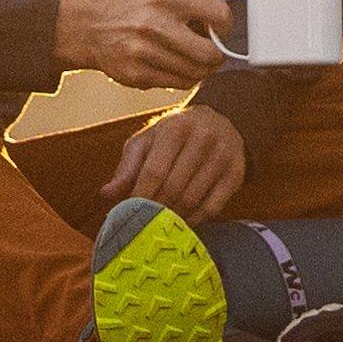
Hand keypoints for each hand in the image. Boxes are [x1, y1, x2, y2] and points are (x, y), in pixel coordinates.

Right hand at [63, 0, 234, 91]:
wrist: (93, 28)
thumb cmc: (138, 3)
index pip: (219, 15)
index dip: (225, 24)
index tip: (219, 26)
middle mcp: (154, 25)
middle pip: (209, 54)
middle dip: (217, 54)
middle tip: (211, 48)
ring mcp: (144, 53)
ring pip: (196, 73)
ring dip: (202, 68)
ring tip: (194, 57)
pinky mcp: (137, 75)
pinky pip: (179, 85)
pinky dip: (186, 78)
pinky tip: (177, 65)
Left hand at [100, 102, 251, 221]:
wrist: (220, 120)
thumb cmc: (175, 134)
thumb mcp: (147, 141)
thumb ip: (126, 167)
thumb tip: (106, 194)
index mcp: (176, 128)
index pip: (154, 171)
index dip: (140, 197)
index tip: (129, 213)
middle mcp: (203, 139)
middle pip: (173, 188)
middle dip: (155, 209)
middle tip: (144, 221)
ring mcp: (223, 156)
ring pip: (192, 200)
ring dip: (173, 216)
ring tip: (160, 221)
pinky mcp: (236, 173)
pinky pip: (213, 208)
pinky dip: (195, 220)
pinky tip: (183, 220)